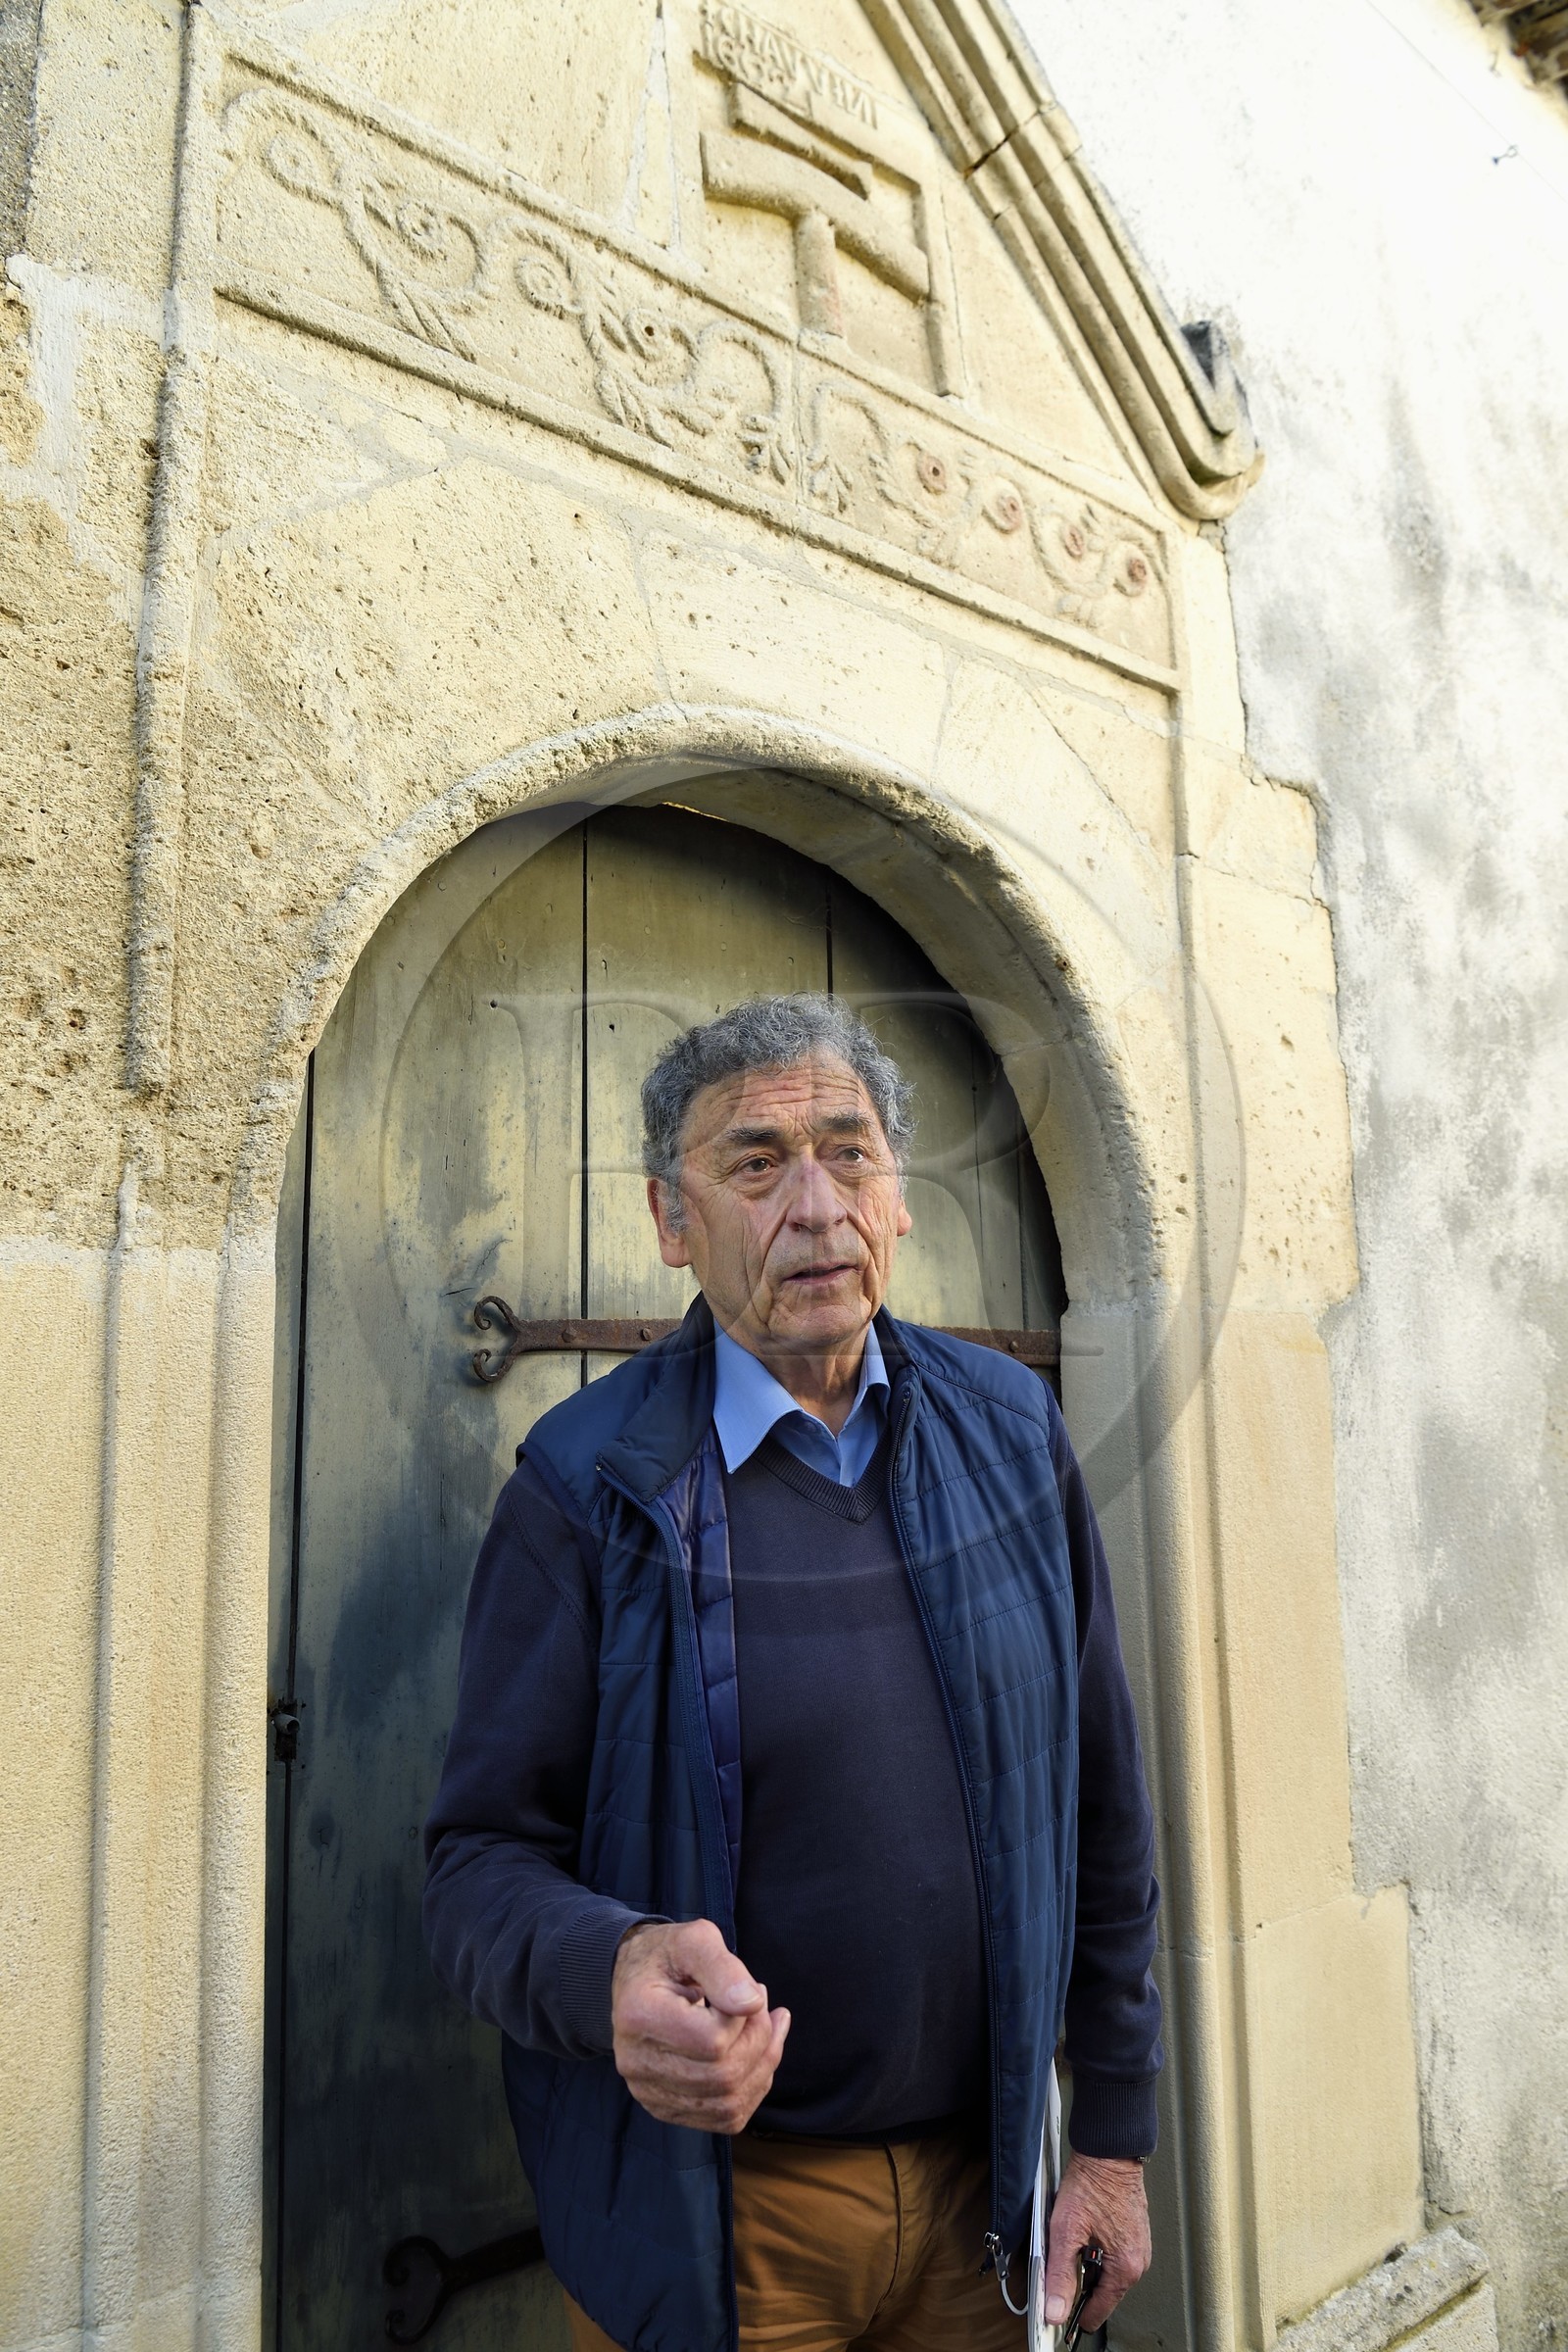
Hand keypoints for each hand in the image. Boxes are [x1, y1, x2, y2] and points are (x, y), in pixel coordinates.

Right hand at [610, 1919, 789, 2133]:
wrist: (635, 1980)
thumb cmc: (668, 1956)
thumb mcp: (694, 1940)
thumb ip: (723, 1966)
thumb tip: (752, 2003)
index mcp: (640, 2016)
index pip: (713, 2041)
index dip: (744, 2019)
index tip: (747, 1990)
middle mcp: (636, 2063)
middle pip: (723, 2076)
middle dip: (760, 2041)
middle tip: (763, 2007)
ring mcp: (648, 2092)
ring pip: (728, 2103)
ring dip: (763, 2067)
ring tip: (767, 2028)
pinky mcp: (664, 2107)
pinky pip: (724, 2118)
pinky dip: (752, 2089)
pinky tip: (756, 2055)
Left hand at [1044, 2150, 1150, 2332]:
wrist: (1108, 2151)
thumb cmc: (1092, 2184)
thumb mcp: (1066, 2232)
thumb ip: (1060, 2276)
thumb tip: (1056, 2311)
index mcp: (1125, 2269)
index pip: (1098, 2312)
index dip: (1075, 2313)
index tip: (1059, 2311)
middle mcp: (1138, 2262)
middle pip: (1102, 2292)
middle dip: (1080, 2280)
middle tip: (1065, 2254)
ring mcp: (1138, 2248)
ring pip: (1106, 2273)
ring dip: (1087, 2264)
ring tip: (1076, 2236)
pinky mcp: (1133, 2235)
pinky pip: (1112, 2256)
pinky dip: (1096, 2251)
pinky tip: (1085, 2231)